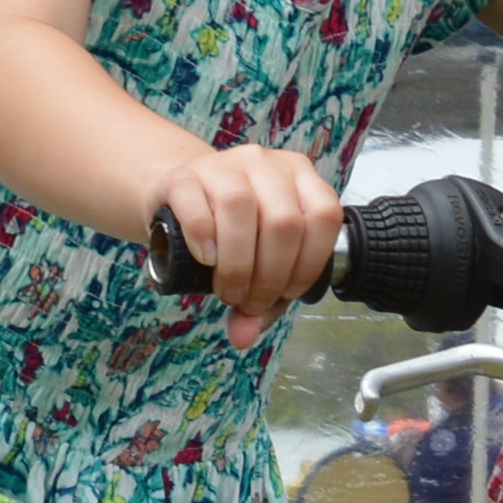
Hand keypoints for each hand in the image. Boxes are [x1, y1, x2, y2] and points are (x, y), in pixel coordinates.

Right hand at [155, 143, 345, 326]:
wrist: (178, 195)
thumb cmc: (229, 229)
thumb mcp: (258, 259)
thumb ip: (264, 300)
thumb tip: (243, 337)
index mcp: (299, 177)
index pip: (324, 217)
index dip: (309, 264)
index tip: (286, 293)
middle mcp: (266, 164)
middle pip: (284, 221)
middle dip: (269, 276)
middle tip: (249, 301)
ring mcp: (224, 164)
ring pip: (241, 207)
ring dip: (237, 264)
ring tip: (227, 290)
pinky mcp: (184, 175)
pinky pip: (196, 203)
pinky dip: (203, 237)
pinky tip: (206, 259)